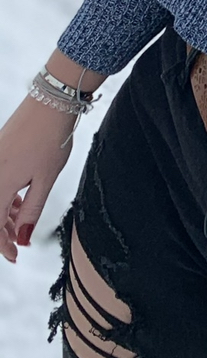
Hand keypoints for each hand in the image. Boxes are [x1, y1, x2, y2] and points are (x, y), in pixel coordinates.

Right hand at [1, 97, 76, 265]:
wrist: (50, 102)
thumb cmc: (50, 138)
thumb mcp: (45, 181)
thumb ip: (31, 211)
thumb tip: (23, 238)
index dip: (2, 245)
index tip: (14, 256)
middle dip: (2, 231)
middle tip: (18, 243)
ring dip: (4, 214)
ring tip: (22, 221)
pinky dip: (5, 196)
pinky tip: (19, 200)